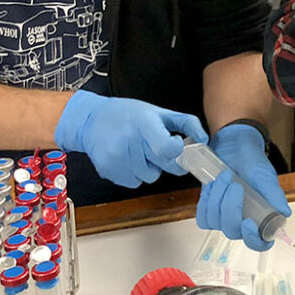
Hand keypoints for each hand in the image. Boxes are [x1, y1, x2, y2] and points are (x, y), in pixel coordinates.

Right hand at [53, 91, 206, 187]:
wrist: (91, 120)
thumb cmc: (129, 114)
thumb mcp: (159, 112)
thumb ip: (186, 123)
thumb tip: (203, 140)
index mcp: (144, 124)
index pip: (167, 149)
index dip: (176, 150)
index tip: (175, 143)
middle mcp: (129, 142)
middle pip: (160, 166)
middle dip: (166, 160)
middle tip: (158, 148)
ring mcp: (116, 158)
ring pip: (149, 177)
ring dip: (150, 168)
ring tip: (139, 151)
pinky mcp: (108, 170)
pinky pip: (134, 182)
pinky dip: (135, 174)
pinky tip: (128, 158)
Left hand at [196, 124, 290, 250]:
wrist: (234, 146)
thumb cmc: (253, 161)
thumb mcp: (265, 176)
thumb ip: (274, 195)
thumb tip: (284, 214)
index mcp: (261, 217)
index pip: (258, 242)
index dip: (253, 239)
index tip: (248, 222)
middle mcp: (243, 221)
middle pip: (232, 231)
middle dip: (230, 207)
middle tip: (234, 185)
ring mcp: (225, 217)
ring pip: (215, 223)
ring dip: (217, 198)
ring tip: (225, 177)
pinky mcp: (210, 210)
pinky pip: (203, 217)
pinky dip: (205, 201)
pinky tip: (213, 186)